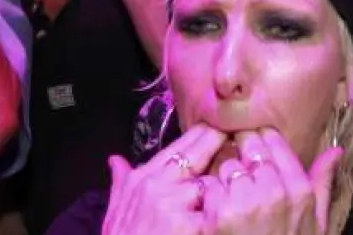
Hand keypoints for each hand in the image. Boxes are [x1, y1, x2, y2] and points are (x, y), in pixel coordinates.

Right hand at [102, 124, 227, 234]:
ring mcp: (172, 203)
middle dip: (219, 143)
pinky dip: (221, 213)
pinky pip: (214, 211)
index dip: (202, 135)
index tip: (218, 127)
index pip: (178, 147)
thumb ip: (120, 182)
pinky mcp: (187, 225)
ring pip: (210, 182)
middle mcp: (156, 184)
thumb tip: (115, 160)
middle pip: (197, 152)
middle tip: (237, 136)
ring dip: (221, 186)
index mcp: (140, 178)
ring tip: (237, 183)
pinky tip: (231, 213)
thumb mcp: (115, 210)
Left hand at [201, 129, 342, 234]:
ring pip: (226, 166)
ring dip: (224, 177)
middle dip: (241, 152)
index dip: (261, 139)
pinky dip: (208, 197)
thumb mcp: (317, 224)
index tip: (254, 144)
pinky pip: (209, 187)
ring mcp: (245, 202)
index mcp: (300, 190)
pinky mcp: (218, 215)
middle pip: (249, 147)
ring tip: (229, 197)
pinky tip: (215, 212)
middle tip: (238, 166)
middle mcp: (275, 191)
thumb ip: (323, 184)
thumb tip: (335, 150)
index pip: (274, 141)